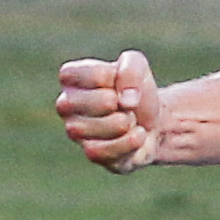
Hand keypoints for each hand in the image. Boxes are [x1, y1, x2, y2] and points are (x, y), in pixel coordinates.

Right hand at [56, 50, 162, 171]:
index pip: (89, 74)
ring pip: (102, 127)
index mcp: (70, 77)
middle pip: (98, 102)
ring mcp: (75, 131)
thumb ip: (130, 68)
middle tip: (124, 104)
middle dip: (121, 102)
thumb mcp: (137, 65)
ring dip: (127, 122)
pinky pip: (105, 151)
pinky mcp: (91, 153)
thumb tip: (126, 101)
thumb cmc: (136, 90)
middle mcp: (65, 104)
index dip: (113, 77)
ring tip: (129, 119)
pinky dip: (130, 142)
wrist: (154, 121)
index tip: (116, 80)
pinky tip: (137, 135)